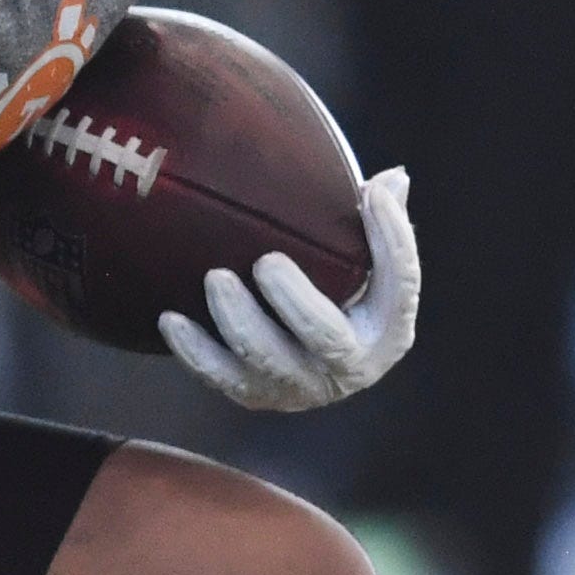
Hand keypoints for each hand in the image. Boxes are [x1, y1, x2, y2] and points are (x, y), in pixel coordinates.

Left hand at [161, 167, 419, 411]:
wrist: (312, 364)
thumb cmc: (343, 301)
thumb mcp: (368, 269)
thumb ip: (382, 229)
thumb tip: (392, 180)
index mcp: (387, 332)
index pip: (401, 284)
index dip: (393, 240)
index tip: (370, 198)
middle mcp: (348, 368)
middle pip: (325, 338)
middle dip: (294, 302)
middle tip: (265, 262)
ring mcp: (299, 387)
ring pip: (266, 362)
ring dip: (238, 323)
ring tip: (216, 278)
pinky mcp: (255, 394)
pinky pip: (221, 377)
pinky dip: (194, 352)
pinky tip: (172, 320)